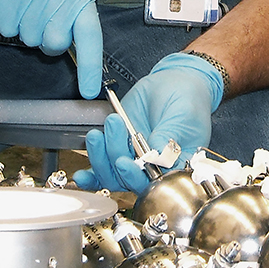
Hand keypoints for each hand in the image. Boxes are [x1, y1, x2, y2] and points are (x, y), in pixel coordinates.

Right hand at [0, 0, 102, 98]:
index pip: (90, 34)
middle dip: (44, 39)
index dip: (90, 67)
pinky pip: (7, 29)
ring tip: (23, 1)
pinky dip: (5, 21)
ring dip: (23, 27)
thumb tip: (70, 50)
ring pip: (27, 39)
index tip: (87, 92)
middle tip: (38, 17)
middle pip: (54, 43)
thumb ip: (71, 12)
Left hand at [74, 52, 225, 192]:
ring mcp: (134, 161)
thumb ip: (170, 135)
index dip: (138, 179)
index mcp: (178, 167)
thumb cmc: (187, 101)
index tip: (124, 163)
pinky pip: (102, 170)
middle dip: (116, 162)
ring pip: (113, 175)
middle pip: (130, 182)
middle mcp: (154, 170)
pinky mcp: (118, 151)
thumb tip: (154, 156)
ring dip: (102, 157)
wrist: (173, 83)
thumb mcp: (183, 115)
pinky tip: (81, 175)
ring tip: (102, 129)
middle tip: (114, 133)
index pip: (157, 184)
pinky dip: (90, 176)